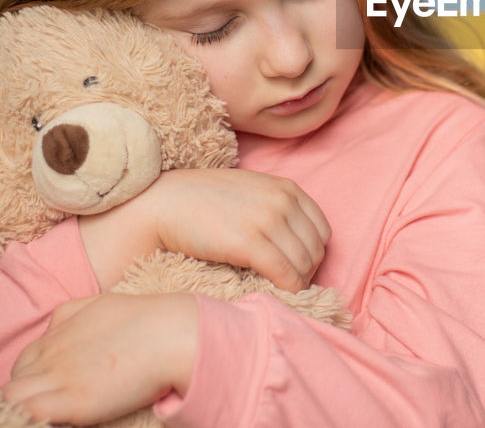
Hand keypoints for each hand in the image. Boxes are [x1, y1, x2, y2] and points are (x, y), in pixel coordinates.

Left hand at [2, 293, 196, 424]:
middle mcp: (52, 353)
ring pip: (11, 400)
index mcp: (58, 331)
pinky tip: (53, 420)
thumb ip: (71, 315)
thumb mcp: (100, 304)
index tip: (49, 392)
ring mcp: (59, 378)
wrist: (172, 334)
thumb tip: (56, 329)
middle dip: (24, 397)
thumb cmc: (148, 319)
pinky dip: (30, 419)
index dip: (32, 380)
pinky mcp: (72, 402)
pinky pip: (28, 414)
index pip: (24, 363)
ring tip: (50, 415)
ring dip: (23, 409)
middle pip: (14, 383)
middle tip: (51, 407)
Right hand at [82, 168, 330, 292]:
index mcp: (286, 188)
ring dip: (295, 284)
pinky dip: (286, 290)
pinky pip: (286, 276)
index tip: (296, 269)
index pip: (321, 231)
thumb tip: (296, 243)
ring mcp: (268, 220)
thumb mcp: (251, 192)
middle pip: (315, 250)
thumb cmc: (202, 202)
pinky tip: (272, 296)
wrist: (162, 204)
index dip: (312, 254)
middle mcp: (282, 201)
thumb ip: (276, 208)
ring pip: (304, 266)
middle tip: (284, 286)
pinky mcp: (250, 243)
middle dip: (305, 272)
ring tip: (276, 292)